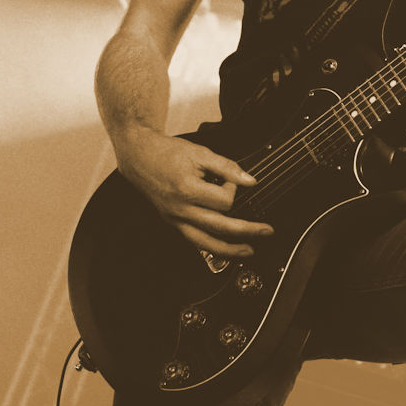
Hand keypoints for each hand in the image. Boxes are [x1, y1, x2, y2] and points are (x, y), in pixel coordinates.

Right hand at [115, 131, 271, 257]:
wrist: (139, 157)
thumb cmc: (167, 153)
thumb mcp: (199, 153)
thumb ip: (226, 167)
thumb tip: (249, 180)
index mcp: (187, 190)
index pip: (224, 201)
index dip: (233, 188)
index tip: (231, 179)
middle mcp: (181, 210)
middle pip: (220, 228)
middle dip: (247, 231)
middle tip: (266, 231)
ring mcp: (175, 219)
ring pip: (206, 243)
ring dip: (230, 251)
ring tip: (248, 252)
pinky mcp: (173, 223)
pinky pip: (194, 242)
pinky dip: (211, 248)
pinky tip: (224, 250)